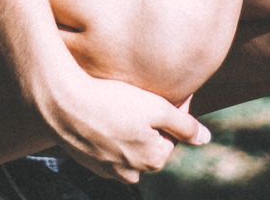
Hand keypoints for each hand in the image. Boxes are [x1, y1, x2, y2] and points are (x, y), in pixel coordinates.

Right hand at [48, 70, 210, 183]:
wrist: (63, 104)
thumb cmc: (113, 101)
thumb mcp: (156, 107)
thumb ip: (184, 125)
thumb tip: (206, 138)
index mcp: (153, 160)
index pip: (170, 137)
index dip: (165, 112)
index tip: (153, 95)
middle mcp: (132, 173)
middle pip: (148, 146)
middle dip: (144, 125)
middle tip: (131, 98)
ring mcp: (108, 170)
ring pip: (125, 150)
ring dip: (124, 131)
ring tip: (113, 105)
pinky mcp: (87, 162)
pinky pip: (104, 150)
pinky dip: (104, 135)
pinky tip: (97, 114)